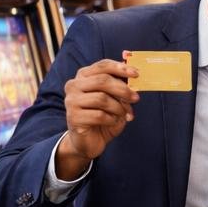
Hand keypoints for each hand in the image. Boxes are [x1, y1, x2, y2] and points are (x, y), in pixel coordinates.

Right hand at [57, 55, 141, 170]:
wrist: (90, 141)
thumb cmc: (104, 117)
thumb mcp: (115, 98)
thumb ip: (121, 83)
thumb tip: (132, 65)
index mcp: (83, 76)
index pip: (102, 66)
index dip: (120, 68)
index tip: (136, 74)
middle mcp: (74, 85)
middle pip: (102, 80)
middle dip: (123, 90)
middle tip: (136, 98)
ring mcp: (71, 101)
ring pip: (102, 98)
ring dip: (118, 108)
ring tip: (123, 114)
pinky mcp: (73, 117)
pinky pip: (99, 115)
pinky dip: (111, 119)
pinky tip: (112, 122)